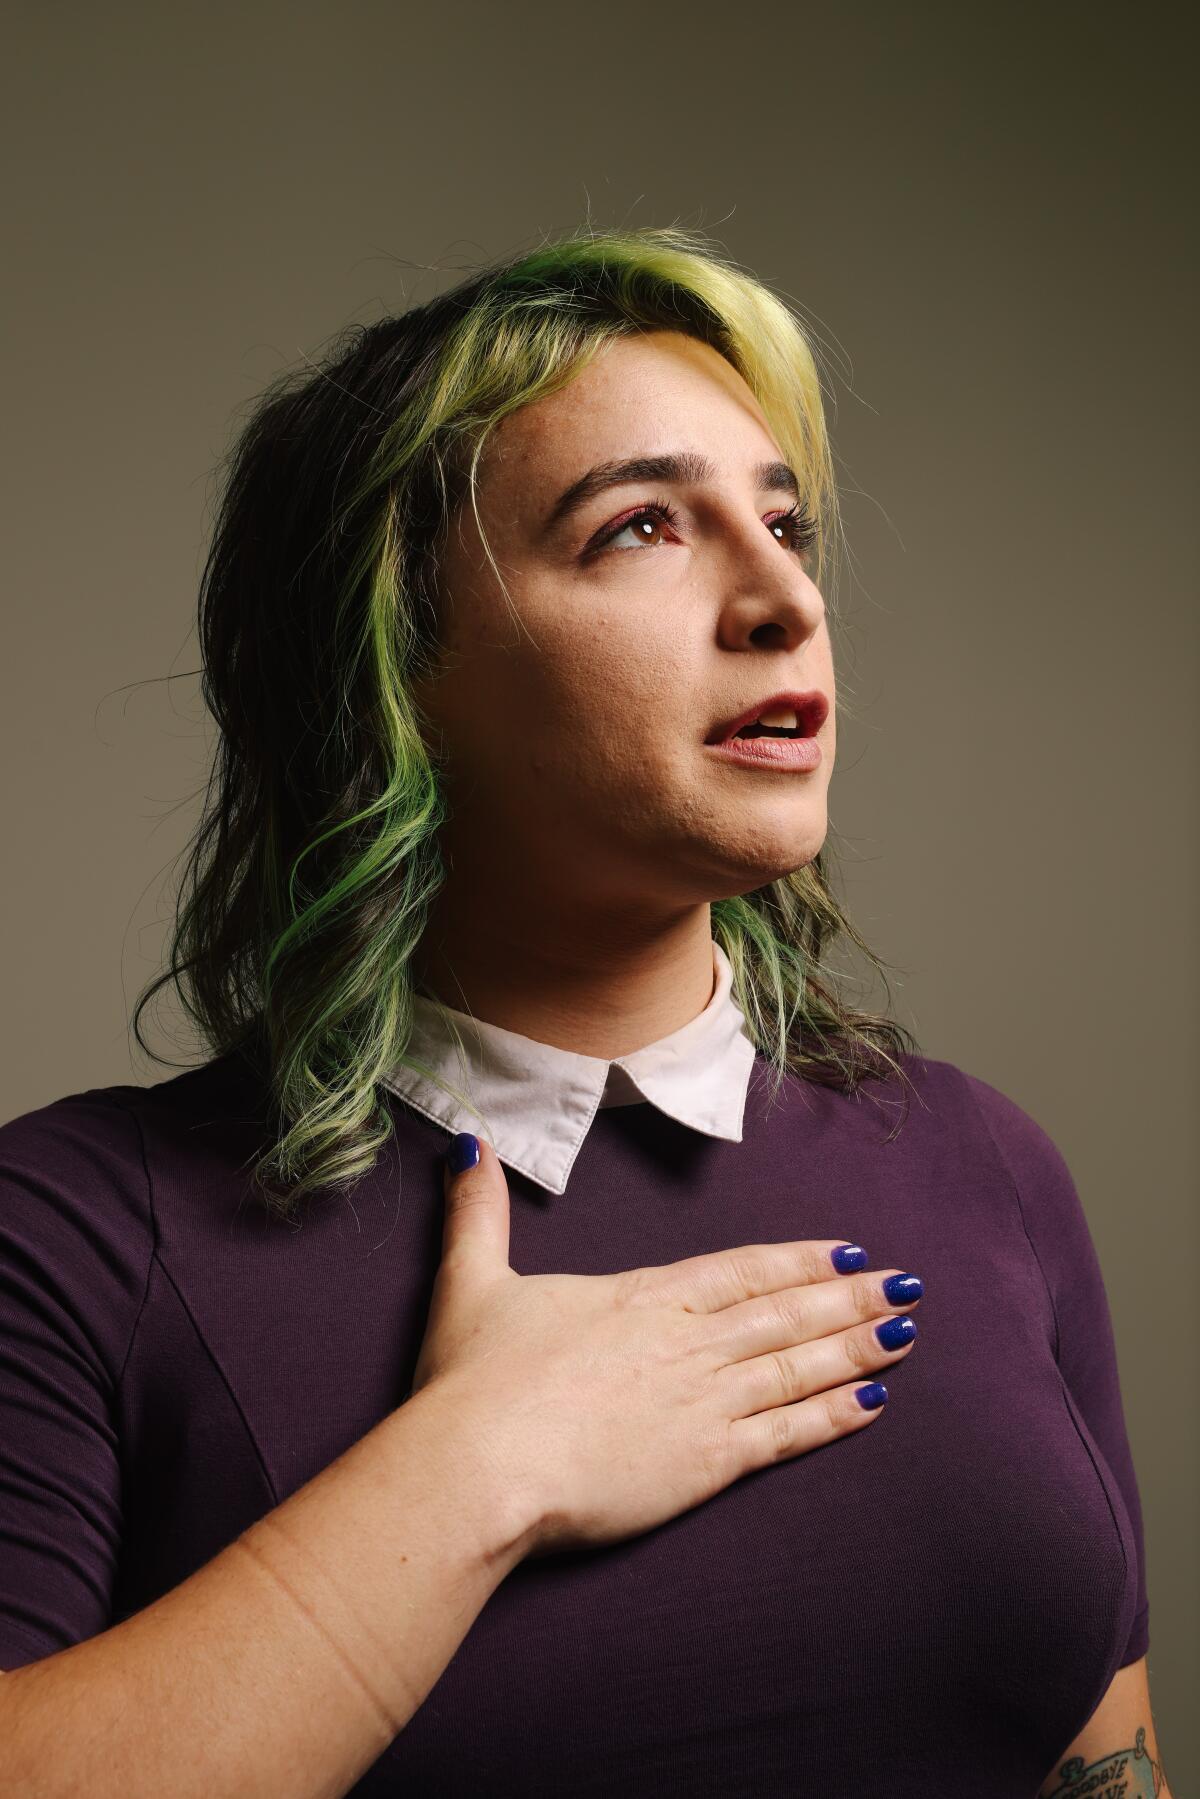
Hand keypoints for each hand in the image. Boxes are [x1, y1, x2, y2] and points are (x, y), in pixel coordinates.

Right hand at [407, 1133, 920, 1558]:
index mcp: (644, 1298)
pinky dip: (832, 1417)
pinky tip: (872, 1405)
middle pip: (786, 1313)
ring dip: (857, 1347)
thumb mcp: (473, 1280)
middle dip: (851, 1297)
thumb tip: (469, 1144)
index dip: (798, 1260)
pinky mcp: (705, 1465)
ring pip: (798, 1367)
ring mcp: (704, 1403)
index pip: (741, 1270)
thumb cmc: (474, 1380)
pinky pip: (785, 1435)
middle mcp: (688, 1343)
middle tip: (909, 1284)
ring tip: (908, 1332)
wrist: (481, 1465)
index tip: (848, 1250)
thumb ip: (480, 1213)